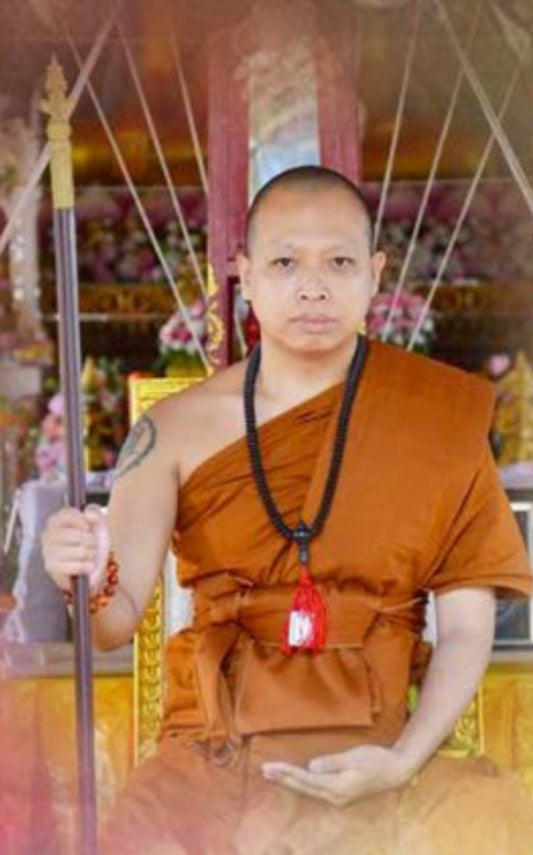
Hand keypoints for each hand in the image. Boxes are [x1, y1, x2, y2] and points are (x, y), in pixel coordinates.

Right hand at [41, 504, 109, 594]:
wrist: (89, 563)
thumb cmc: (90, 539)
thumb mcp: (96, 521)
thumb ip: (94, 511)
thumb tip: (88, 514)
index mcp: (56, 520)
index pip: (68, 515)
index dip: (83, 521)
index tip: (88, 527)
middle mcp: (48, 535)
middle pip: (77, 535)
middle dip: (91, 540)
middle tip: (93, 543)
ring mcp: (48, 552)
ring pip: (80, 552)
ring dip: (91, 554)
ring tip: (90, 554)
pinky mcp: (52, 569)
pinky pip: (77, 566)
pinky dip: (86, 566)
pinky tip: (87, 565)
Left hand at [262, 745, 412, 806]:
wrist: (396, 771)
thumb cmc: (377, 760)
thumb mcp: (355, 757)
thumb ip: (333, 763)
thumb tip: (311, 767)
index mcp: (338, 788)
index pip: (306, 780)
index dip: (287, 773)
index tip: (271, 767)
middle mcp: (335, 797)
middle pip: (303, 788)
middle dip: (283, 779)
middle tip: (264, 770)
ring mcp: (337, 798)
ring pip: (307, 791)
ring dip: (289, 782)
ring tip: (272, 775)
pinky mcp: (339, 794)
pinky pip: (314, 791)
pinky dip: (300, 784)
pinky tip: (292, 780)